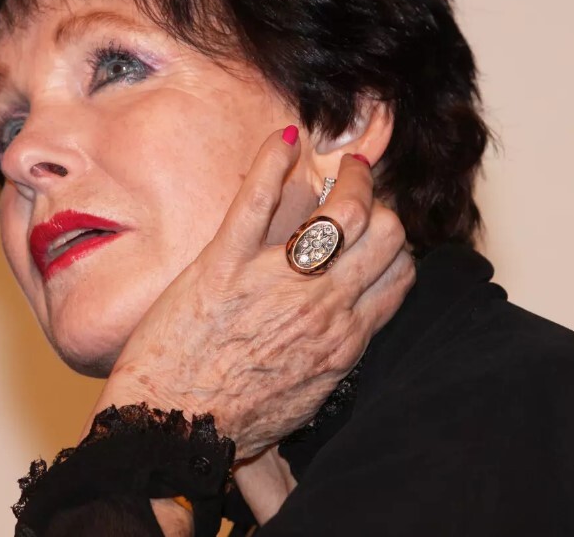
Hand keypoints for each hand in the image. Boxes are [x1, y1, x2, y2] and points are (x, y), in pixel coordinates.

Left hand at [90, 128, 414, 459]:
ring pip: (342, 210)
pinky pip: (258, 197)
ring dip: (346, 176)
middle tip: (357, 185)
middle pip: (385, 232)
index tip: (375, 230)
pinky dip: (273, 160)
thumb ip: (331, 362)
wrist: (173, 431)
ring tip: (336, 163)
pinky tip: (283, 140)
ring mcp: (274, 281)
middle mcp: (321, 305)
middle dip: (378, 201)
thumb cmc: (232, 423)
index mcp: (343, 339)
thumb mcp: (303, 402)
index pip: (400, 272)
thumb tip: (343, 339)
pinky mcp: (223, 263)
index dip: (393, 243)